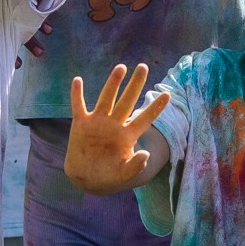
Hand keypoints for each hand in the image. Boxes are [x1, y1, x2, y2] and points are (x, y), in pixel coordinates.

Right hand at [66, 64, 169, 192]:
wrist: (87, 178)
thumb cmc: (108, 177)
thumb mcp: (124, 174)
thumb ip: (135, 166)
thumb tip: (146, 154)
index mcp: (127, 135)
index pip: (144, 118)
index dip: (155, 108)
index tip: (167, 94)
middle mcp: (114, 124)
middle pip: (127, 101)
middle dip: (135, 84)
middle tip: (144, 67)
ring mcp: (97, 122)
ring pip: (107, 98)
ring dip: (113, 83)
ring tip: (121, 67)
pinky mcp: (81, 124)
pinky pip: (78, 106)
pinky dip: (77, 94)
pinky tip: (77, 81)